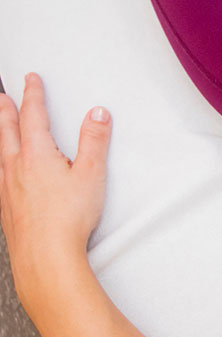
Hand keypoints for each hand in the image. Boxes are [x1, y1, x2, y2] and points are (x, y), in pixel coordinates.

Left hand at [0, 74, 111, 309]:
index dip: (33, 94)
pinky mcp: (7, 206)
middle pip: (7, 130)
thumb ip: (95, 141)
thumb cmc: (67, 220)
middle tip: (2, 95)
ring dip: (0, 132)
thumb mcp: (92, 175)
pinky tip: (5, 168)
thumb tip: (97, 115)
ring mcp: (7, 188)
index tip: (31, 79)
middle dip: (5, 109)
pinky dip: (1, 160)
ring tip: (0, 125)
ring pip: (0, 151)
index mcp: (36, 155)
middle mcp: (15, 168)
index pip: (33, 116)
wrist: (45, 257)